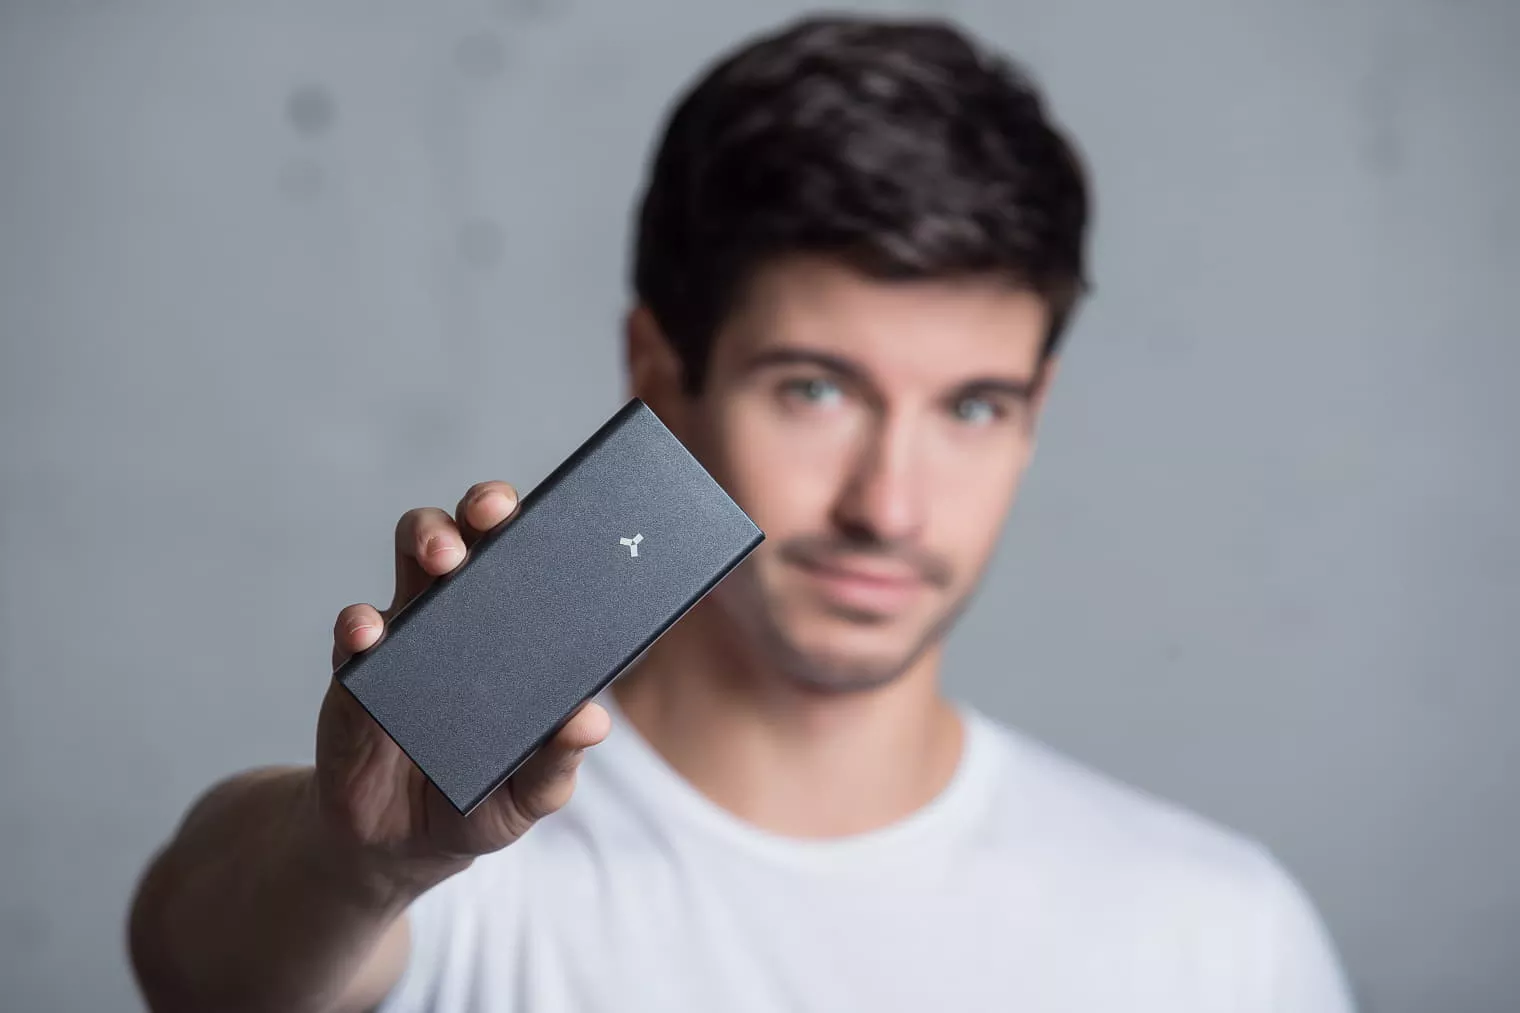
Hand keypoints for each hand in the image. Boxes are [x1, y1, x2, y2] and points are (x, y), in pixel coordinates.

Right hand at [313, 480, 609, 882]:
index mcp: (514, 632)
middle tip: (495, 514)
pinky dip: (361, 624)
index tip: (564, 506)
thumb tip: (590, 720)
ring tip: (445, 559)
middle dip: (482, 509)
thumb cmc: (476, 801)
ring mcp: (408, 636)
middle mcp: (461, 617)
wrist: (396, 846)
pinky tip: (371, 634)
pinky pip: (356, 631)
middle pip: (471, 534)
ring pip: (413, 559)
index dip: (545, 523)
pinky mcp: (359, 672)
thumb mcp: (529, 793)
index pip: (531, 557)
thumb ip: (557, 761)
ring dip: (429, 540)